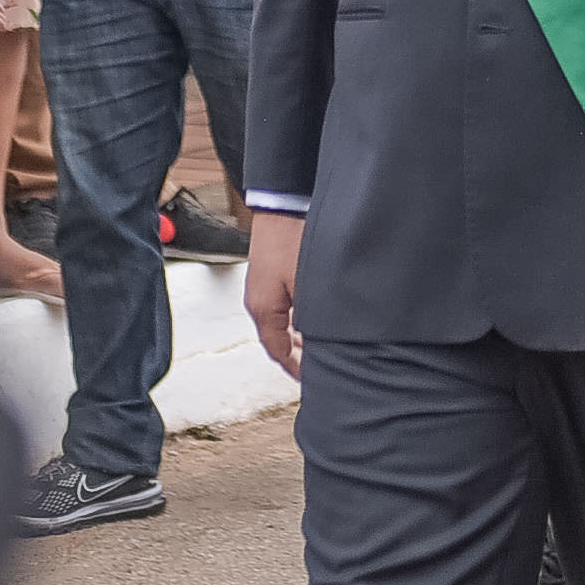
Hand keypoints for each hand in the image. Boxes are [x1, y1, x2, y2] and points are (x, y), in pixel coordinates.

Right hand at [244, 211, 303, 375]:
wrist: (283, 205)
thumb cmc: (292, 239)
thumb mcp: (309, 286)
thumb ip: (315, 319)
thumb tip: (326, 340)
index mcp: (263, 309)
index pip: (277, 351)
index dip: (295, 368)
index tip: (310, 378)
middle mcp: (258, 301)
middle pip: (276, 340)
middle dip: (297, 356)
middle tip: (317, 367)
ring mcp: (262, 288)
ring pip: (279, 324)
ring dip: (297, 338)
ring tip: (317, 346)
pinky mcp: (270, 275)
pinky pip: (281, 308)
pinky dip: (295, 320)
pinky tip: (312, 318)